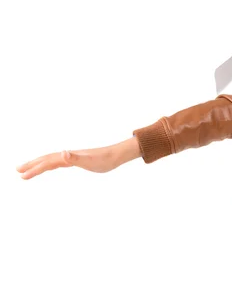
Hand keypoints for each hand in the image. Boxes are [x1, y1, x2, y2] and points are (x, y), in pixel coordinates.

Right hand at [16, 137, 140, 179]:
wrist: (117, 155)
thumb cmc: (105, 159)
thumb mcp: (90, 161)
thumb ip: (75, 158)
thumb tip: (62, 152)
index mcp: (68, 156)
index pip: (47, 162)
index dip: (34, 169)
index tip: (21, 176)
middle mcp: (69, 155)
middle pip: (46, 159)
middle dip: (32, 165)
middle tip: (17, 170)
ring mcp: (74, 156)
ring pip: (52, 160)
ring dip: (40, 164)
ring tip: (30, 169)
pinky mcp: (80, 159)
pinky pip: (61, 162)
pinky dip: (52, 164)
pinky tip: (53, 165)